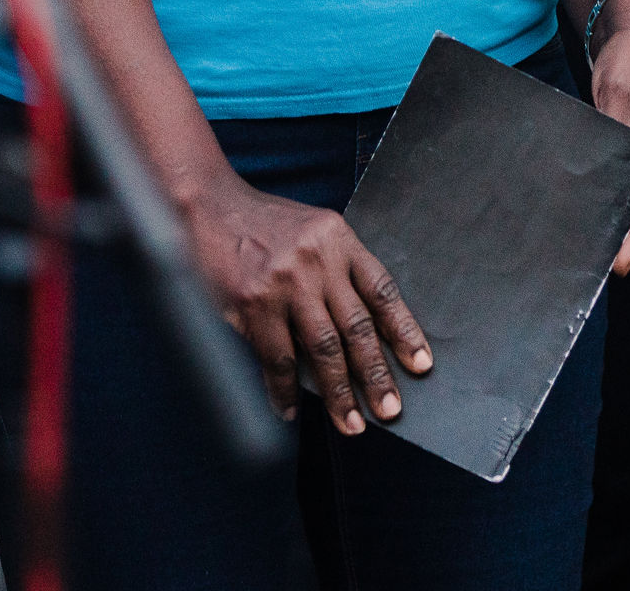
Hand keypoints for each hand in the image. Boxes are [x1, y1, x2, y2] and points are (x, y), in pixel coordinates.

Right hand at [187, 179, 430, 434]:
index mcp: (339, 240)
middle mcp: (317, 261)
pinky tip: (290, 410)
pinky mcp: (253, 302)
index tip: (421, 365)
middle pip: (357, 326)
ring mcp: (286, 282)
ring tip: (352, 424)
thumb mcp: (311, 233)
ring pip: (323, 348)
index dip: (404, 330)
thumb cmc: (262, 224)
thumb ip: (335, 271)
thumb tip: (358, 336)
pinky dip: (284, 389)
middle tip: (391, 410)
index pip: (382, 291)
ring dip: (339, 392)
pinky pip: (277, 357)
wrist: (207, 206)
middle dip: (377, 374)